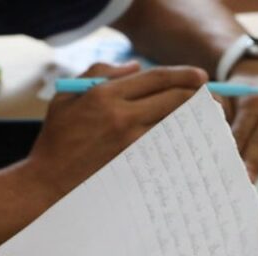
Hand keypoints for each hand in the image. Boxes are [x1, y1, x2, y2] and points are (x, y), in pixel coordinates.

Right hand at [23, 62, 208, 199]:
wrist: (46, 185)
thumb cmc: (54, 142)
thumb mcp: (66, 98)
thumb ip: (100, 74)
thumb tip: (135, 68)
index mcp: (105, 95)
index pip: (157, 78)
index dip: (184, 75)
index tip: (200, 77)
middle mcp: (121, 117)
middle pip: (174, 100)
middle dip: (197, 97)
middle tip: (211, 99)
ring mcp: (130, 144)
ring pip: (175, 127)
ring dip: (194, 122)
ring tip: (207, 122)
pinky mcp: (134, 167)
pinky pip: (167, 152)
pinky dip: (181, 146)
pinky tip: (190, 146)